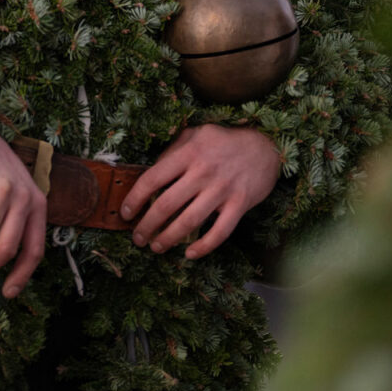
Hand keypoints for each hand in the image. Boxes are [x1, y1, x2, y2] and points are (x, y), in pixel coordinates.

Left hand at [120, 125, 281, 260]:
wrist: (265, 147)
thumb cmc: (223, 141)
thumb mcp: (195, 135)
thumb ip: (172, 152)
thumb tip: (149, 175)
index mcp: (188, 152)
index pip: (153, 179)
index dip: (135, 199)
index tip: (126, 214)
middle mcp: (203, 171)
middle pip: (167, 205)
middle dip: (147, 225)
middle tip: (137, 238)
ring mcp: (222, 189)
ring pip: (189, 222)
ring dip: (168, 239)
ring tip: (156, 247)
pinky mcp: (240, 204)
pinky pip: (219, 232)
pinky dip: (204, 247)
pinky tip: (190, 254)